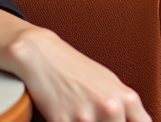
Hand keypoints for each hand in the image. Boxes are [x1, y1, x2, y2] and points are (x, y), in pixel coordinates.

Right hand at [0, 5, 149, 121]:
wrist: (28, 47)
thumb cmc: (62, 64)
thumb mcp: (100, 82)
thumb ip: (119, 107)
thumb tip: (132, 118)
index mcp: (125, 98)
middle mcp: (113, 107)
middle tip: (82, 116)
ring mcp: (91, 115)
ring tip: (66, 113)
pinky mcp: (66, 120)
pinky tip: (54, 115)